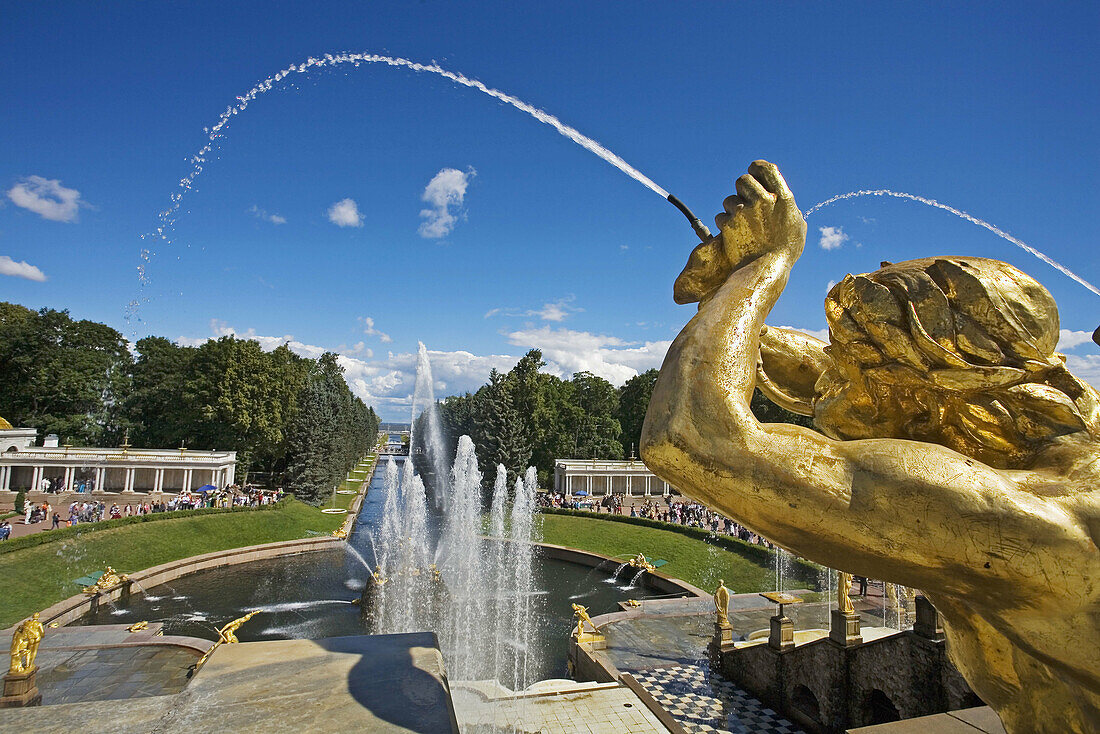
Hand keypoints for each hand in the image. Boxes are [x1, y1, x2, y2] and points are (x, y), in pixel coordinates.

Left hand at [674, 160, 806, 303]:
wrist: (764, 271)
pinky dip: (725, 224)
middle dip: (741, 189)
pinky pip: (721, 216)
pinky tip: (734, 234)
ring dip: (732, 209)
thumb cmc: (784, 252)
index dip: (757, 167)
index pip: (766, 168)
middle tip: (744, 200)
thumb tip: (781, 197)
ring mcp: (744, 212)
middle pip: (743, 179)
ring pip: (729, 199)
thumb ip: (788, 207)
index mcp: (783, 198)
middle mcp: (763, 201)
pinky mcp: (729, 224)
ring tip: (741, 224)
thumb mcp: (797, 226)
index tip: (753, 171)